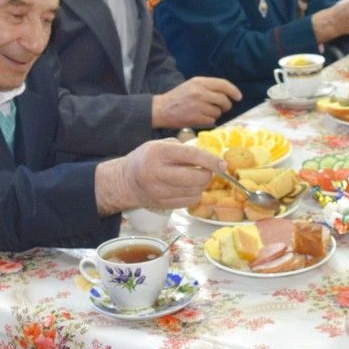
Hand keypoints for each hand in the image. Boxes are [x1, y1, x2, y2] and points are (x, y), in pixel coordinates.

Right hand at [95, 140, 223, 214]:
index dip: (210, 160)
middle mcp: (157, 172)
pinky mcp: (162, 204)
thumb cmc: (147, 159)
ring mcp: (159, 191)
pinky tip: (188, 188)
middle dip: (208, 175)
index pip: (190, 156)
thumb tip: (210, 158)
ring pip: (194, 191)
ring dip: (201, 185)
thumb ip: (183, 149)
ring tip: (195, 178)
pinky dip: (194, 194)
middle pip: (195, 178)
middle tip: (207, 171)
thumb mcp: (160, 145)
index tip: (223, 164)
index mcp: (158, 153)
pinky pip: (189, 201)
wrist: (126, 181)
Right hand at [151, 77, 241, 128]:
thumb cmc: (178, 97)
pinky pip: (212, 121)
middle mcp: (200, 92)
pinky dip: (209, 121)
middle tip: (223, 108)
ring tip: (205, 112)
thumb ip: (208, 87)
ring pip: (218, 112)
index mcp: (199, 82)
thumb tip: (227, 94)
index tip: (238, 97)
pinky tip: (201, 118)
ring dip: (216, 114)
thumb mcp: (192, 85)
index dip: (233, 91)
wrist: (161, 109)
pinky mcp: (196, 118)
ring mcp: (198, 106)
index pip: (223, 84)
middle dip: (226, 106)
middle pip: (223, 100)